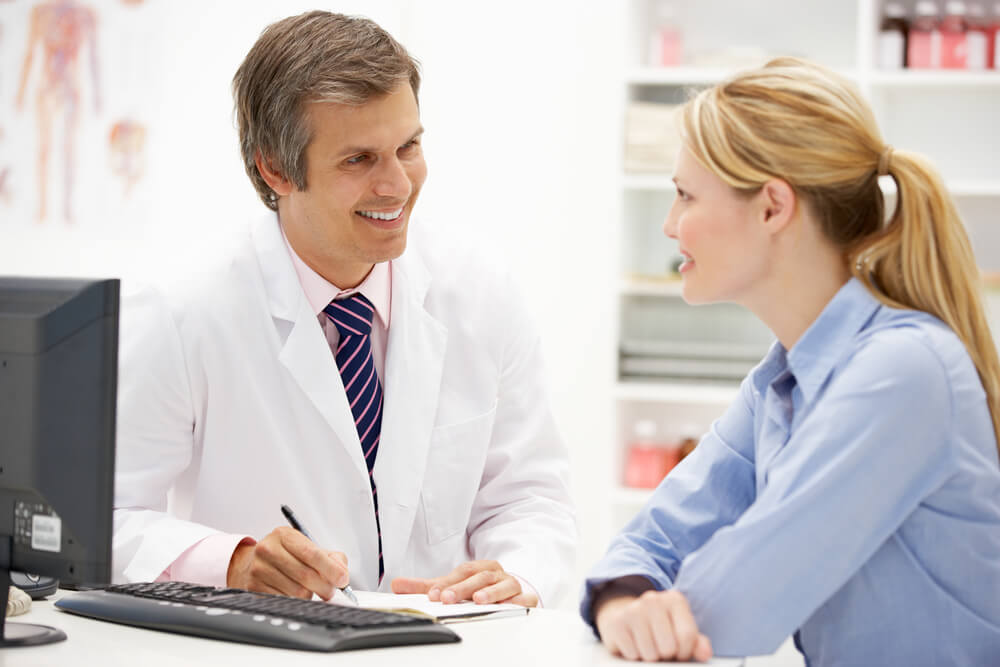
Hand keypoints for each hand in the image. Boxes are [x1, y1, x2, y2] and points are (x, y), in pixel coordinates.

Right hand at [226, 525, 348, 599]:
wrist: (252, 562)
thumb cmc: (287, 555)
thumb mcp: (308, 547)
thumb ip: (331, 557)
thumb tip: (342, 573)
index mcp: (284, 535)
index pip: (312, 553)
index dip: (331, 569)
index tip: (342, 579)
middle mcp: (268, 549)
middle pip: (306, 575)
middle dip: (325, 587)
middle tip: (330, 591)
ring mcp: (259, 569)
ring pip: (297, 592)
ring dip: (310, 595)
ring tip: (310, 590)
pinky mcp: (254, 587)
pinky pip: (285, 601)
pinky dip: (296, 601)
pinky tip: (294, 593)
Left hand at [391, 560, 537, 606]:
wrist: (513, 588)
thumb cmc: (481, 586)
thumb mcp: (453, 585)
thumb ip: (427, 587)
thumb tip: (397, 585)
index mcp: (477, 568)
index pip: (461, 572)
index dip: (446, 583)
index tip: (432, 595)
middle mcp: (494, 573)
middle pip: (478, 577)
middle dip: (462, 588)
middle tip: (447, 598)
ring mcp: (510, 584)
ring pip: (501, 584)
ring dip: (490, 592)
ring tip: (478, 600)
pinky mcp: (525, 597)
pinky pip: (523, 598)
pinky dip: (517, 601)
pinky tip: (509, 606)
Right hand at [594, 589, 712, 662]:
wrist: (624, 615)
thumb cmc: (659, 628)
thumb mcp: (680, 631)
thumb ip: (696, 642)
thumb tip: (705, 653)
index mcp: (674, 600)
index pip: (687, 636)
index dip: (685, 652)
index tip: (679, 651)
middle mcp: (653, 600)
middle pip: (669, 647)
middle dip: (666, 655)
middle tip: (660, 647)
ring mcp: (633, 610)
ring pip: (650, 654)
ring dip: (649, 657)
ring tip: (647, 645)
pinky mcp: (617, 623)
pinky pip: (632, 654)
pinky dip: (633, 656)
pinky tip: (633, 644)